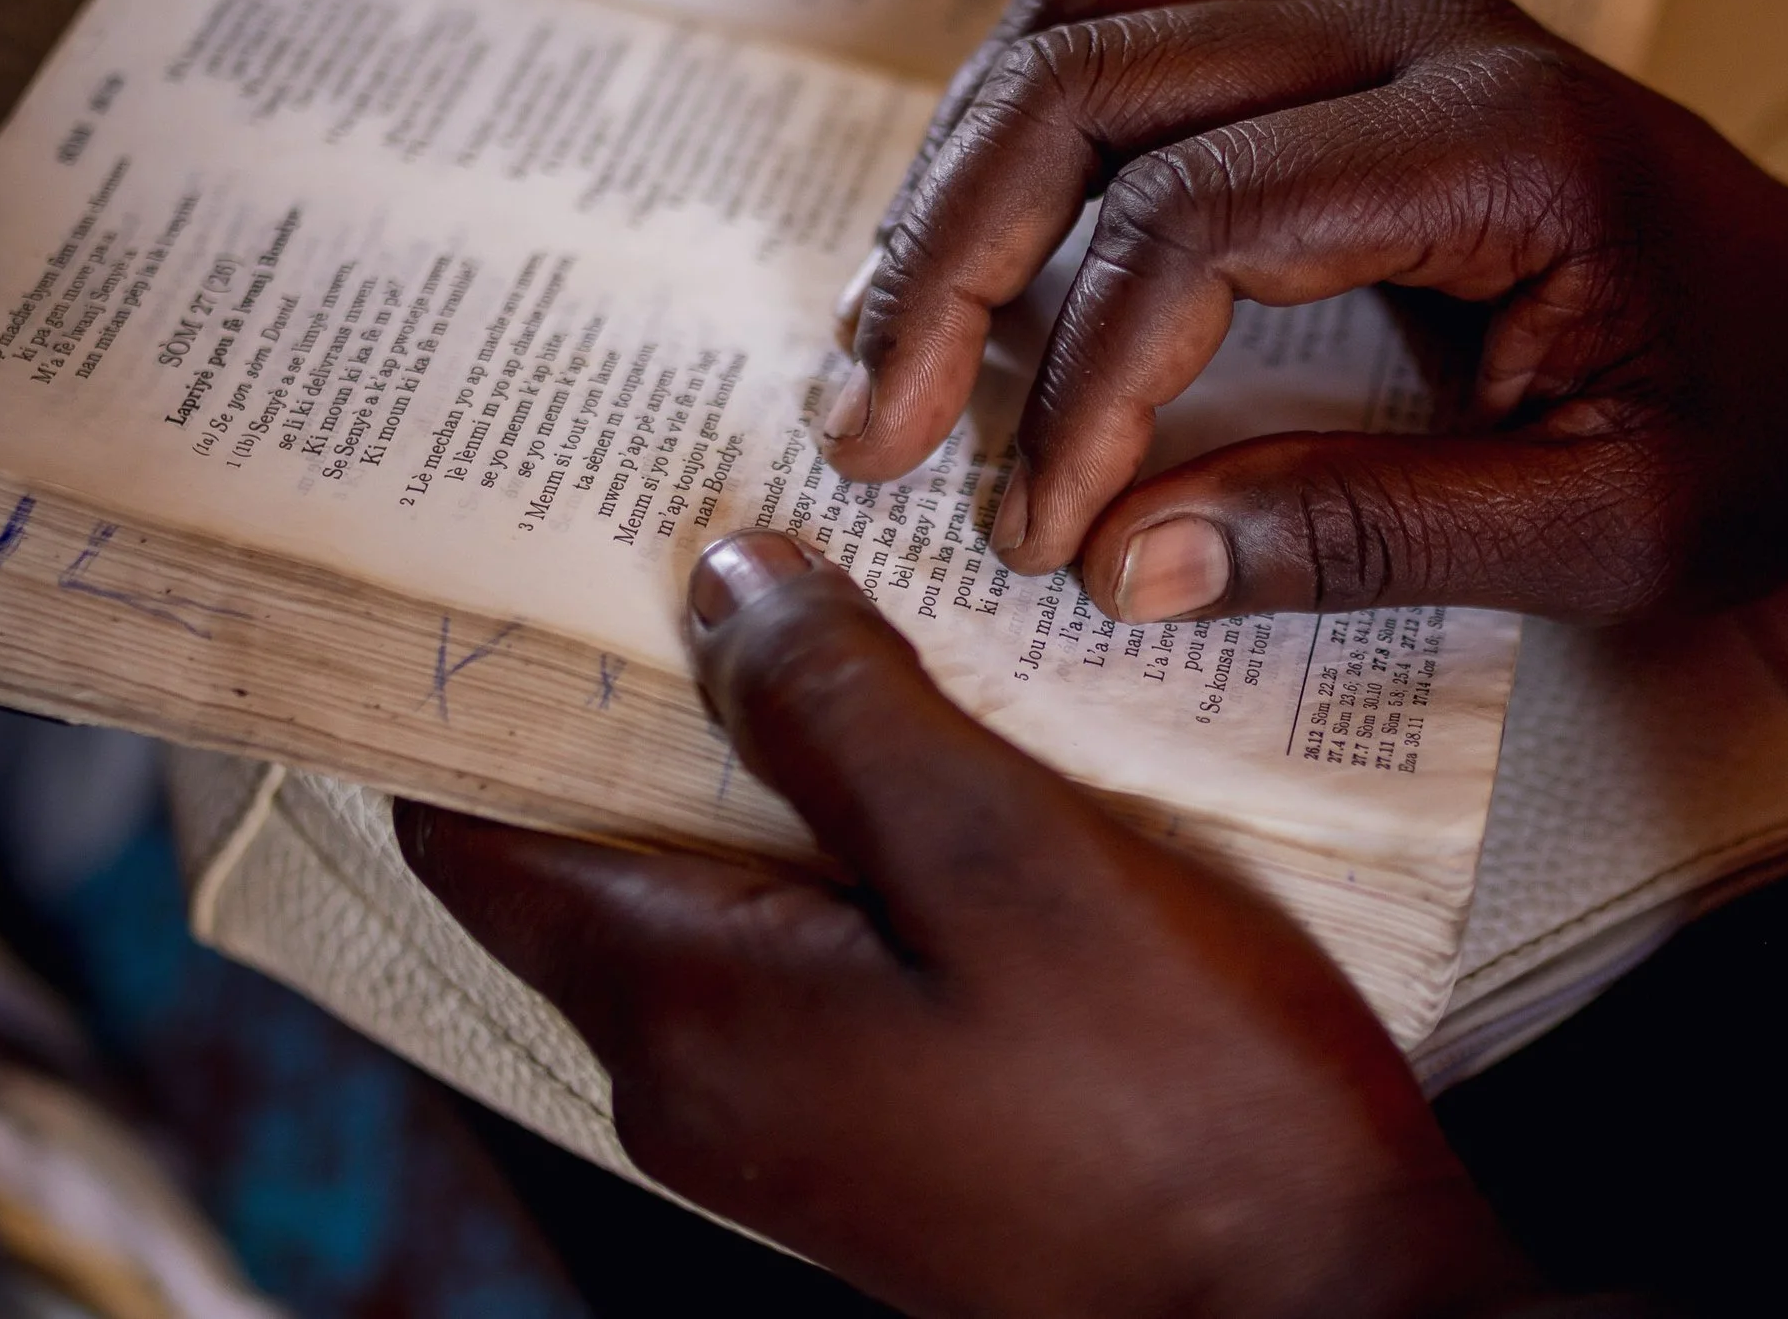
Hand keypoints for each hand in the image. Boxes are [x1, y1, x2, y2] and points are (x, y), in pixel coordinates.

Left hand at [396, 530, 1541, 1318]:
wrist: (1313, 1315)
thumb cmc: (1176, 1099)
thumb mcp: (1006, 858)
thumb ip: (840, 712)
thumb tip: (724, 590)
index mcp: (687, 1014)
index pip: (475, 833)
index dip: (479, 685)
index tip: (529, 555)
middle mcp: (698, 1085)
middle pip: (597, 852)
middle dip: (652, 697)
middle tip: (738, 545)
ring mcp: (790, 1124)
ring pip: (718, 897)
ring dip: (773, 767)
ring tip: (869, 633)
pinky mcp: (884, 1133)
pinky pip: (811, 954)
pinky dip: (845, 848)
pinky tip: (950, 772)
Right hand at [824, 0, 1787, 624]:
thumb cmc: (1766, 431)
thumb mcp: (1611, 532)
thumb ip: (1374, 537)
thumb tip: (1129, 569)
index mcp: (1500, 144)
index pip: (1202, 220)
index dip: (1086, 382)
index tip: (1036, 537)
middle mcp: (1418, 34)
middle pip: (1095, 87)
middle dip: (953, 266)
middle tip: (873, 433)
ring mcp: (1370, 17)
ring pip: (1080, 31)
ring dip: (954, 186)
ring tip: (888, 352)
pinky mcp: (1336, 43)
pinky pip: (1123, 33)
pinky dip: (1017, 138)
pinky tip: (976, 262)